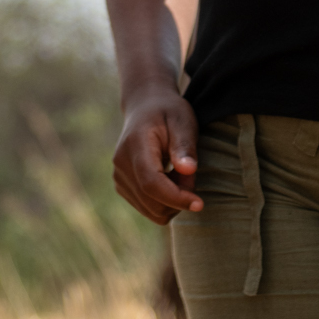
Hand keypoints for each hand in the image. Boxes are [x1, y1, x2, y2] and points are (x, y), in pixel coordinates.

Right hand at [112, 85, 203, 224]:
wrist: (145, 108)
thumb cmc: (168, 112)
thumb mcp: (182, 121)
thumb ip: (184, 146)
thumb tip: (188, 170)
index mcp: (135, 145)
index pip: (151, 184)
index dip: (176, 198)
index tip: (199, 203)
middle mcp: (121, 164)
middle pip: (151, 202)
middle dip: (179, 199)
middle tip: (191, 174)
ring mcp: (119, 177)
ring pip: (151, 210)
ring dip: (172, 201)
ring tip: (180, 174)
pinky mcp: (122, 186)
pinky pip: (147, 208)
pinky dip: (164, 201)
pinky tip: (169, 179)